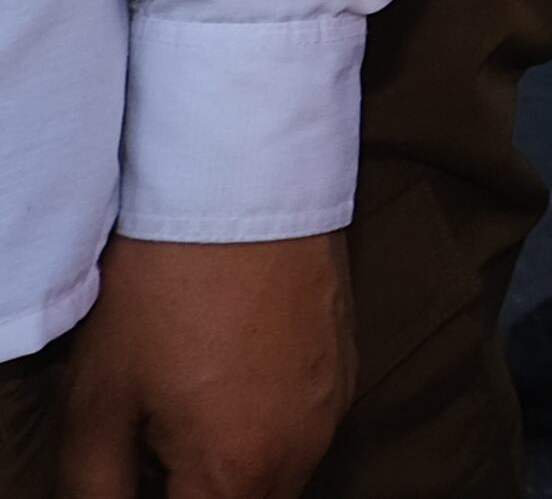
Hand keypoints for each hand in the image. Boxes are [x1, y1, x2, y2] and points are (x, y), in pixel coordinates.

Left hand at [60, 231, 350, 498]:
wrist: (245, 187)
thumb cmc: (167, 291)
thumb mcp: (97, 404)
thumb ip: (97, 489)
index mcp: (237, 472)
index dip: (156, 496)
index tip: (140, 466)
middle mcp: (302, 450)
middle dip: (196, 488)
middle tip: (152, 442)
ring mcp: (333, 407)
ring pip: (278, 474)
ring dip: (232, 462)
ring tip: (188, 401)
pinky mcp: (349, 367)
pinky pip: (305, 427)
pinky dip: (266, 422)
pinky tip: (230, 370)